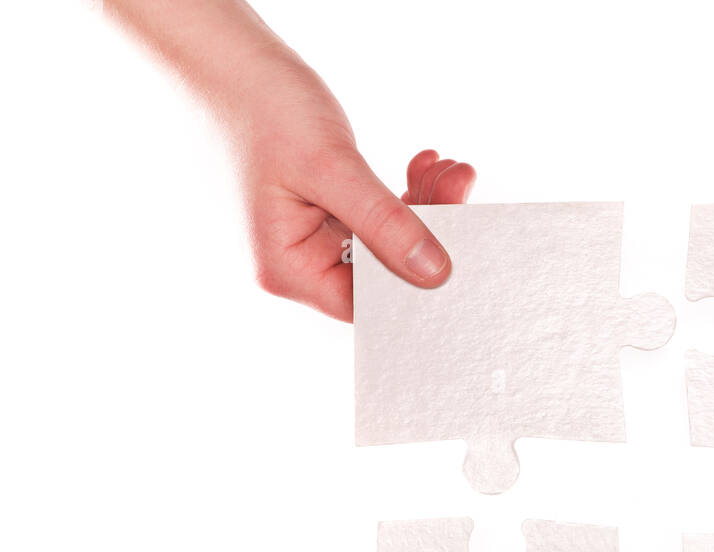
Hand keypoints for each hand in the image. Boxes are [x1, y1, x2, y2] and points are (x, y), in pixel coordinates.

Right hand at [232, 50, 473, 319]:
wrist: (218, 53)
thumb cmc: (256, 103)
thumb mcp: (330, 167)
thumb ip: (383, 223)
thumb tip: (435, 273)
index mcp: (287, 269)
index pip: (370, 301)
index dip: (419, 278)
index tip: (461, 238)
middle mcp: (296, 263)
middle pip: (384, 271)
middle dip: (430, 228)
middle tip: (459, 181)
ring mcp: (308, 237)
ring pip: (385, 241)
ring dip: (423, 205)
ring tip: (446, 168)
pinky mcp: (321, 211)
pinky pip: (374, 216)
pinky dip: (403, 192)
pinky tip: (422, 164)